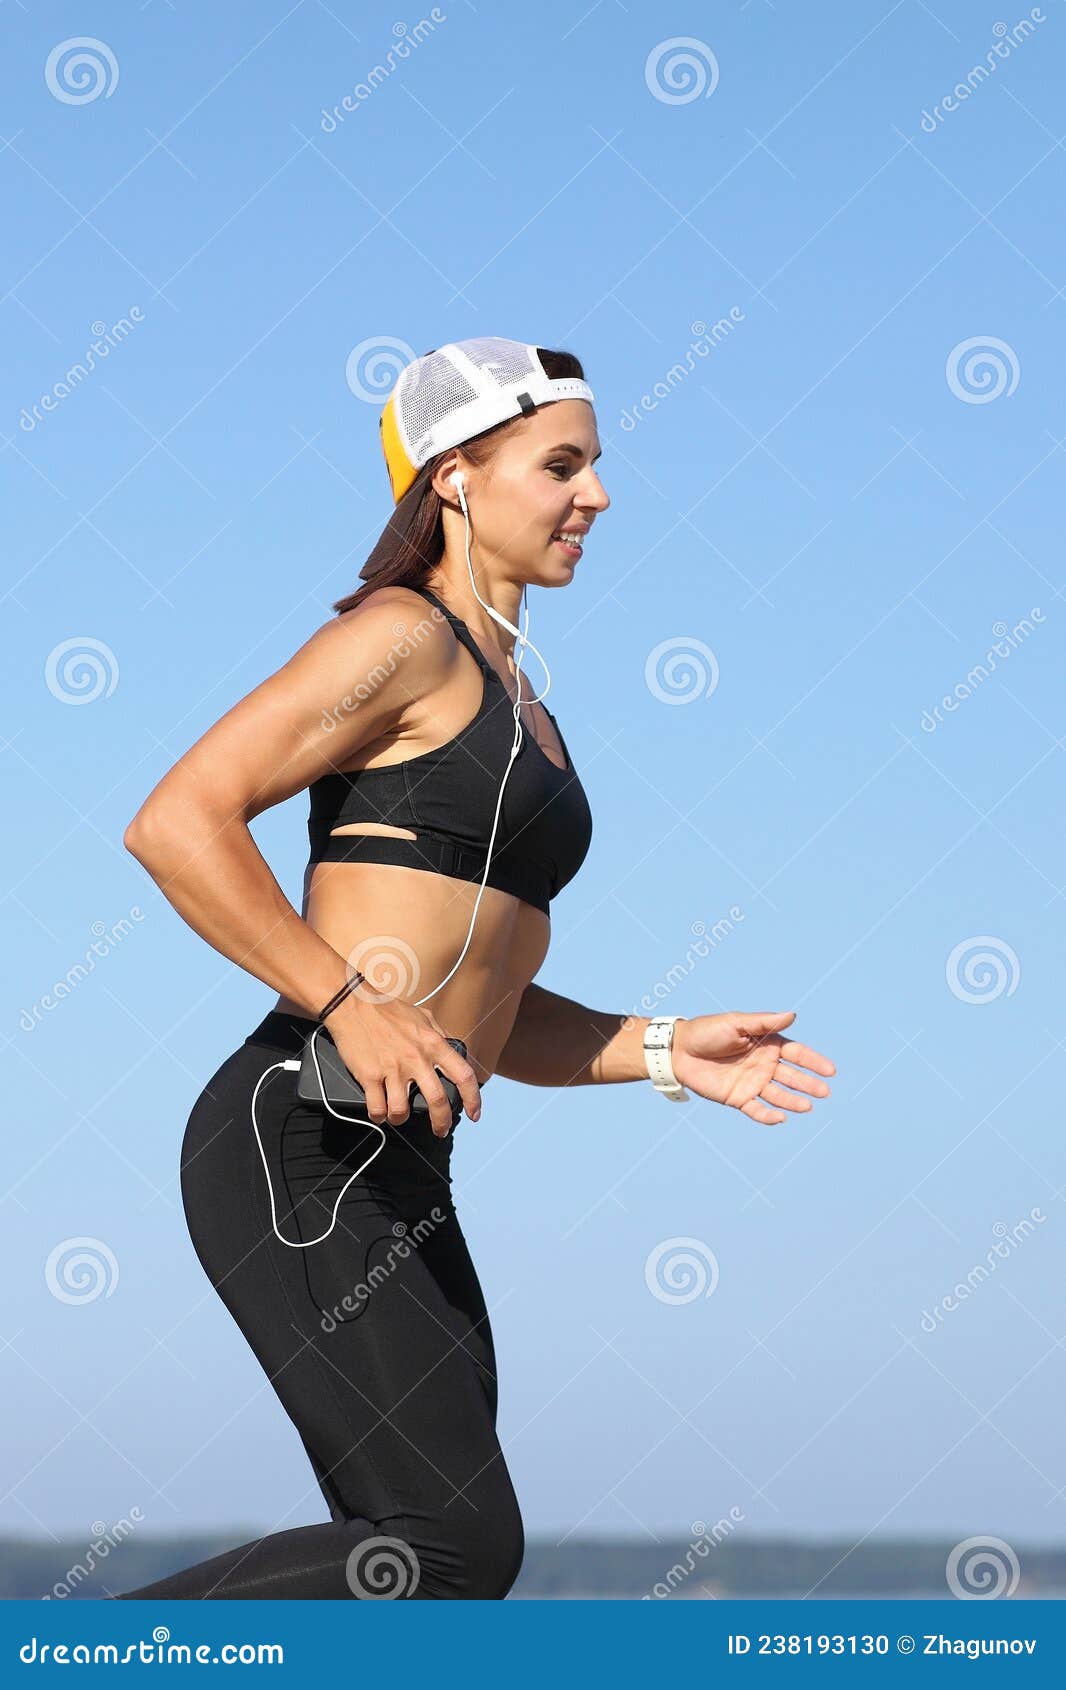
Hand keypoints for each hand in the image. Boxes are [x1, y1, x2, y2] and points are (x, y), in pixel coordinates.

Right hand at [326, 989, 481, 1137]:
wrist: (353, 1004)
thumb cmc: (387, 1010)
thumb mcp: (423, 1016)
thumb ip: (440, 1035)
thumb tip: (453, 1051)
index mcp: (433, 1043)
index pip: (463, 1075)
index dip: (473, 1099)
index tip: (473, 1113)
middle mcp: (416, 1058)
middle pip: (438, 1101)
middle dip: (442, 1122)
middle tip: (440, 1130)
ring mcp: (392, 1068)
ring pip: (402, 1111)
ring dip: (401, 1119)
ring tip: (399, 1116)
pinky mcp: (369, 1076)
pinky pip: (377, 1108)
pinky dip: (379, 1115)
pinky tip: (380, 1111)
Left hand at [669, 1012, 834, 1124]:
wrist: (679, 1050)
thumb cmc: (708, 1030)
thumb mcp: (737, 1023)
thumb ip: (764, 1022)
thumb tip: (793, 1015)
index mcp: (767, 1044)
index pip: (797, 1053)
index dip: (814, 1062)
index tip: (830, 1071)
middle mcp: (764, 1065)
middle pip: (792, 1076)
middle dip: (809, 1084)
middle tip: (825, 1092)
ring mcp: (752, 1083)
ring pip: (778, 1095)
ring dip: (793, 1101)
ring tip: (807, 1107)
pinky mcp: (738, 1098)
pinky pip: (757, 1109)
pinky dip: (768, 1116)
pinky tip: (780, 1118)